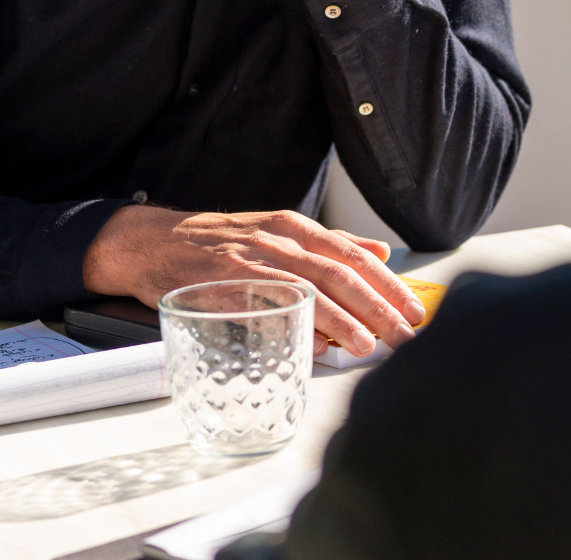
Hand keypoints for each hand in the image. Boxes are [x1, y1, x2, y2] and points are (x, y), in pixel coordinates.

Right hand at [81, 206, 424, 356]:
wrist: (156, 242)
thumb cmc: (221, 244)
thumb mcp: (279, 233)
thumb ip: (330, 245)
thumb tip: (381, 254)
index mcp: (295, 227)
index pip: (353, 255)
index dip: (388, 285)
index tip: (414, 311)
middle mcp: (278, 240)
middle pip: (339, 273)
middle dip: (378, 307)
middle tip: (406, 335)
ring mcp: (250, 261)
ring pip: (308, 288)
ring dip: (345, 319)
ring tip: (371, 344)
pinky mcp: (224, 285)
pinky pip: (266, 305)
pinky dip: (294, 324)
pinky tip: (316, 343)